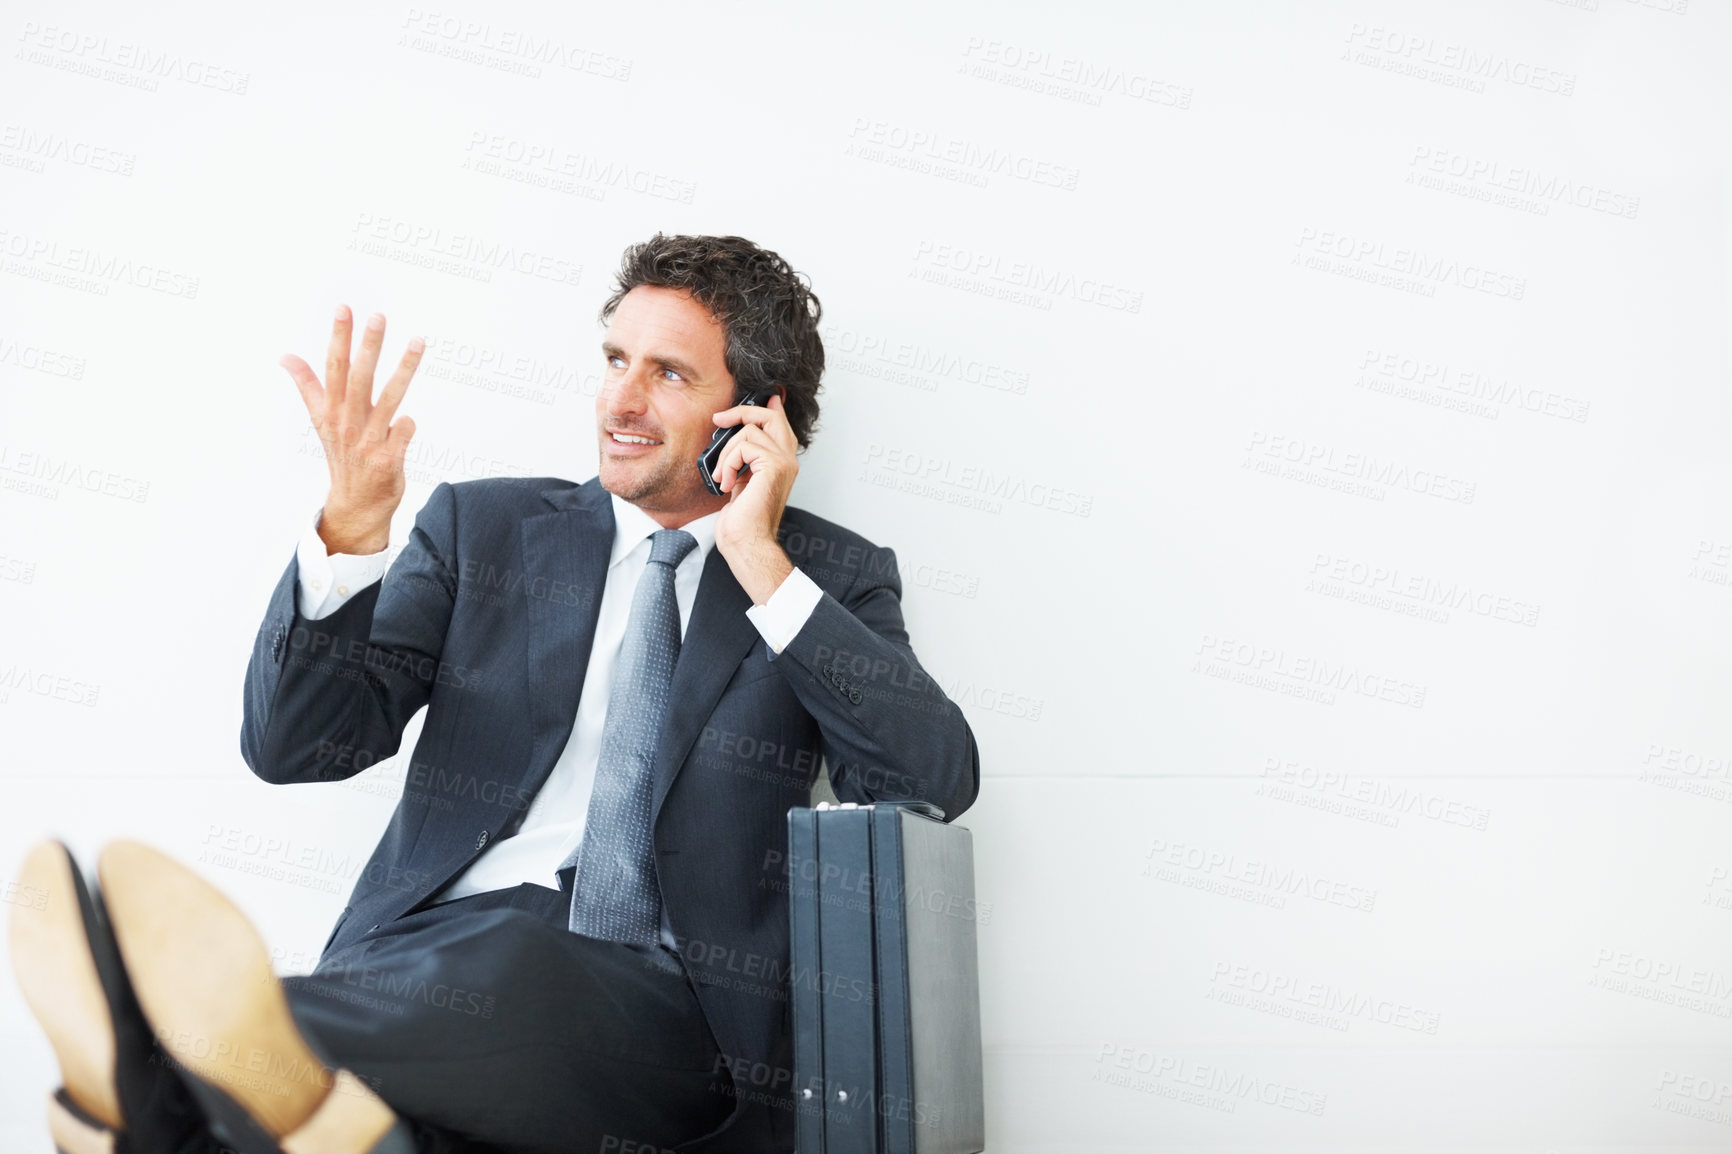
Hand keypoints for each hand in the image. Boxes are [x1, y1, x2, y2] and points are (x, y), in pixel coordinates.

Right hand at [280, 306, 423, 553]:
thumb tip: (285, 356)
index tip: (343, 309)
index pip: (333, 367)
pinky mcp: (388, 459)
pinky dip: (407, 425)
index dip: (338, 338)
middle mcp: (347, 423)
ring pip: (389, 398)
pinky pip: (403, 431)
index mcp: (331, 411)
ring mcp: (368, 441)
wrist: (355, 504)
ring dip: (403, 369)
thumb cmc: (343, 455)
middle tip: (377, 316)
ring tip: (417, 341)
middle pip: (359, 377)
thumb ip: (308, 386)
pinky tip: (407, 422)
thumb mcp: (321, 421)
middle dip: (368, 345)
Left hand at [712, 393, 798, 603]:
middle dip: (741, 412)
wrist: (746, 542)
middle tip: (720, 420)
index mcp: (782, 463)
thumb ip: (743, 459)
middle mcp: (787, 459)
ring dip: (725, 452)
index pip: (779, 422)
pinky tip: (726, 482)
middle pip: (770, 415)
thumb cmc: (742, 521)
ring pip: (749, 430)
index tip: (760, 398)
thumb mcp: (740, 480)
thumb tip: (733, 437)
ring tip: (722, 476)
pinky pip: (743, 445)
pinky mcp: (774, 465)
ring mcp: (783, 462)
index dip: (768, 406)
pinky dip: (727, 462)